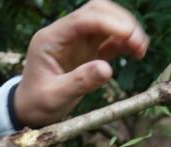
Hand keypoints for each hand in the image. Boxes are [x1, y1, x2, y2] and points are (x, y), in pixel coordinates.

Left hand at [14, 0, 148, 127]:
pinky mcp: (87, 49)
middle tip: (139, 43)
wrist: (30, 110)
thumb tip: (108, 69)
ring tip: (141, 49)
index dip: (108, 23)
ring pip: (106, 21)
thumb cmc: (38, 103)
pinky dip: (124, 42)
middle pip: (96, 11)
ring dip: (126, 30)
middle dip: (121, 22)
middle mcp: (64, 34)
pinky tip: (136, 53)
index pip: (82, 20)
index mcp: (50, 39)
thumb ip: (80, 82)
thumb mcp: (56, 97)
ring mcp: (76, 40)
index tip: (129, 35)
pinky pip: (109, 37)